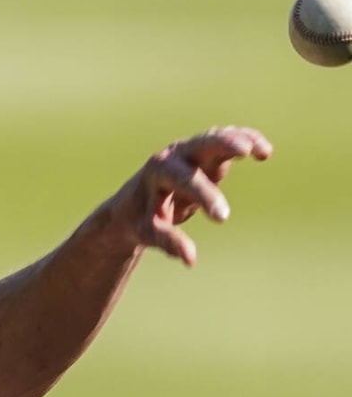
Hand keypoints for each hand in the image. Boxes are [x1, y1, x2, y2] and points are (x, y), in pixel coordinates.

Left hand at [108, 125, 272, 266]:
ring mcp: (192, 150)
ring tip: (263, 151)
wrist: (133, 204)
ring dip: (241, 139)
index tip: (222, 217)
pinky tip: (264, 152)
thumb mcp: (149, 232)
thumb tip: (190, 259)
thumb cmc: (141, 219)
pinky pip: (229, 140)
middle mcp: (174, 155)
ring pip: (219, 137)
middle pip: (202, 144)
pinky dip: (247, 140)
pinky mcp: (207, 151)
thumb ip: (168, 242)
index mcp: (157, 172)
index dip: (205, 196)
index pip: (184, 180)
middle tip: (245, 151)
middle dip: (224, 144)